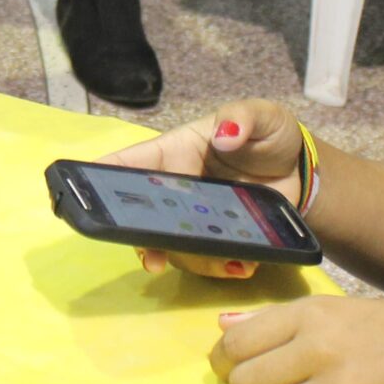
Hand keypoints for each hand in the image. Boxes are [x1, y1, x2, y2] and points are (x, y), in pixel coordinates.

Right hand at [101, 99, 302, 278]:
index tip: (79, 191)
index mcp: (176, 153)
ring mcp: (195, 217)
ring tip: (230, 263)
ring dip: (193, 259)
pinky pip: (205, 260)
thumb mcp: (263, 116)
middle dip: (139, 238)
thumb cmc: (271, 136)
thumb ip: (243, 118)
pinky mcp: (217, 239)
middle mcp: (176, 188)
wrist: (303, 173)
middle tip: (150, 258)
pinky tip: (243, 265)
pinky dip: (221, 267)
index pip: (130, 162)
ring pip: (173, 245)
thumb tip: (225, 135)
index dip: (100, 175)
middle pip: (141, 215)